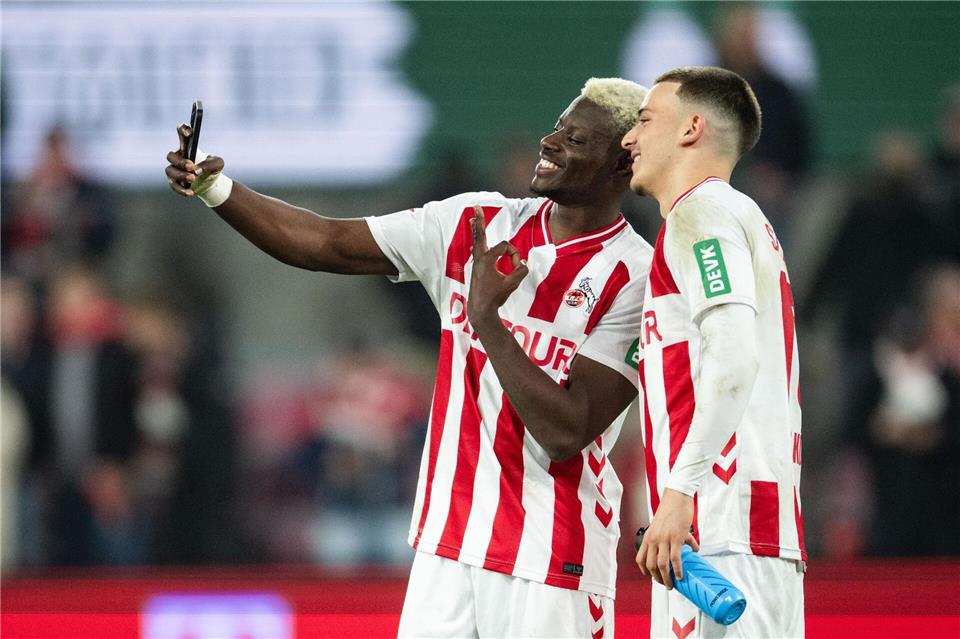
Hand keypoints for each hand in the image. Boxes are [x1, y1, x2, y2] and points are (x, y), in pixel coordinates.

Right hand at [165, 124, 224, 196]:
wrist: (212, 183)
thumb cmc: (212, 168)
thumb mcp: (218, 164)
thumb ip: (209, 164)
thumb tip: (196, 171)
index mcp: (187, 147)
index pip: (181, 133)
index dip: (183, 130)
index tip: (189, 132)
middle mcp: (178, 157)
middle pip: (171, 156)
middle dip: (180, 162)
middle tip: (191, 166)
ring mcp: (174, 170)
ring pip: (170, 171)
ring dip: (181, 175)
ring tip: (193, 179)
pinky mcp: (175, 183)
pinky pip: (174, 186)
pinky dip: (182, 189)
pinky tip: (190, 192)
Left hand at [467, 205, 527, 330]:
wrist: (480, 309)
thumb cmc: (495, 297)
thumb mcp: (512, 284)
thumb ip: (521, 271)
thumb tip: (523, 264)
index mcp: (487, 259)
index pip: (506, 247)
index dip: (514, 254)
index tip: (516, 267)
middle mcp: (479, 258)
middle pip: (481, 234)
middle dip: (480, 220)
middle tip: (475, 206)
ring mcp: (477, 263)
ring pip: (477, 241)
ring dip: (477, 229)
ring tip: (474, 217)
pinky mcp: (477, 268)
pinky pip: (478, 250)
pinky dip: (478, 241)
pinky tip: (475, 238)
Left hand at [636, 488, 699, 588]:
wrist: (676, 497)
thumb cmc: (670, 510)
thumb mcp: (661, 526)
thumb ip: (669, 539)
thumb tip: (687, 549)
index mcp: (648, 537)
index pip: (641, 559)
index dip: (645, 571)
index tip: (652, 577)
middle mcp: (653, 539)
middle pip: (651, 566)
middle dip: (658, 579)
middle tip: (665, 584)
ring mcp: (664, 539)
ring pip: (662, 565)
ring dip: (667, 578)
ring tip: (672, 584)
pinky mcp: (676, 537)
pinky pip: (675, 558)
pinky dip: (678, 570)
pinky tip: (680, 575)